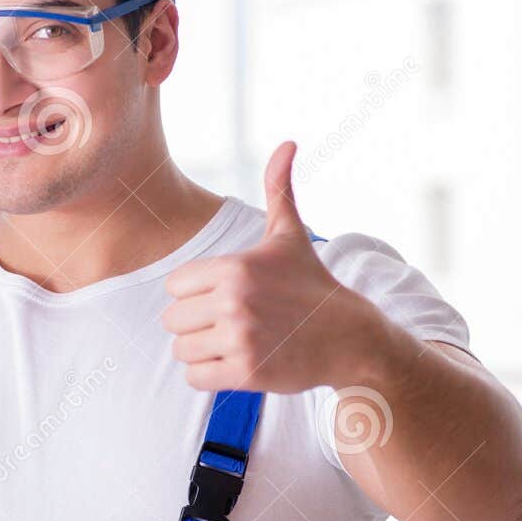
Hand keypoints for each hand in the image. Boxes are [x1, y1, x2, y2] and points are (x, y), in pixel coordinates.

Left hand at [162, 141, 382, 392]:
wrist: (349, 337)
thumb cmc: (310, 285)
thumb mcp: (290, 235)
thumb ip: (279, 189)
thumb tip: (288, 142)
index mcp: (234, 268)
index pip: (175, 287)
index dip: (195, 294)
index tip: (225, 296)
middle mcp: (233, 302)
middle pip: (172, 320)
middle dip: (196, 324)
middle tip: (229, 323)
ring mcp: (239, 338)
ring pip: (181, 350)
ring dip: (201, 351)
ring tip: (233, 342)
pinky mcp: (246, 372)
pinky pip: (194, 378)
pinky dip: (208, 375)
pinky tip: (235, 363)